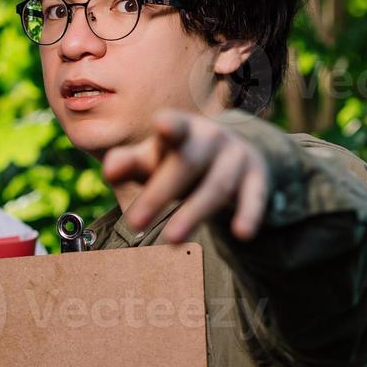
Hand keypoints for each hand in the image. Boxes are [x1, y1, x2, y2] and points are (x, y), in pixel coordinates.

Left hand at [103, 108, 270, 242]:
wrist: (234, 155)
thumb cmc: (179, 160)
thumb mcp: (153, 160)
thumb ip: (128, 163)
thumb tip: (109, 171)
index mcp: (181, 129)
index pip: (175, 126)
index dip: (170, 126)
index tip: (162, 126)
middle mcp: (211, 138)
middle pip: (187, 164)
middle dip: (160, 192)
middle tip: (134, 222)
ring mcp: (237, 157)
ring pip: (216, 186)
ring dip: (194, 213)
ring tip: (169, 240)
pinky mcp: (257, 179)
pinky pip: (254, 198)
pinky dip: (249, 215)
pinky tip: (241, 234)